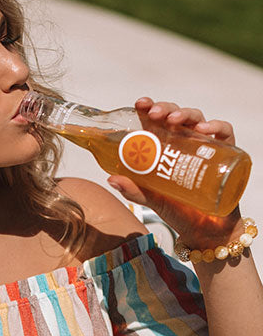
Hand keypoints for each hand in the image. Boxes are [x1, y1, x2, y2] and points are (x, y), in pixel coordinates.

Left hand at [107, 98, 241, 244]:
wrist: (204, 231)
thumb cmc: (177, 210)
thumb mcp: (151, 199)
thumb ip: (133, 189)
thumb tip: (111, 179)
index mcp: (165, 147)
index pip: (156, 120)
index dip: (149, 108)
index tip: (139, 104)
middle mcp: (185, 142)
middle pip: (175, 115)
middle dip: (164, 108)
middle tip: (153, 114)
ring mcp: (204, 146)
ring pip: (197, 118)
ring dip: (185, 114)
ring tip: (174, 120)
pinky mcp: (225, 153)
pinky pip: (224, 132)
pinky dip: (216, 126)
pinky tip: (204, 130)